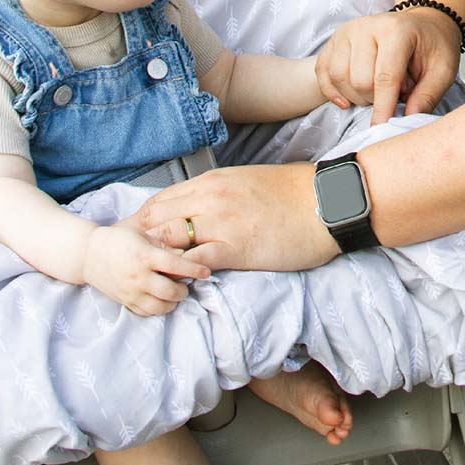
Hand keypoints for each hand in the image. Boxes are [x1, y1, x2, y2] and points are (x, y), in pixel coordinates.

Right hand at [82, 223, 210, 316]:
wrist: (89, 254)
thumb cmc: (119, 239)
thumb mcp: (142, 234)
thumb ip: (164, 245)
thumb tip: (186, 254)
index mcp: (145, 256)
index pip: (176, 266)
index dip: (194, 270)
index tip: (206, 272)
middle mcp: (139, 276)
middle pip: (171, 292)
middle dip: (184, 290)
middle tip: (185, 284)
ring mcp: (131, 292)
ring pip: (161, 307)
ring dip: (172, 301)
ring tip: (173, 292)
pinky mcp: (125, 302)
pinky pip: (147, 312)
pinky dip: (158, 308)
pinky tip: (160, 299)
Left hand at [136, 163, 339, 271]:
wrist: (324, 201)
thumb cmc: (291, 192)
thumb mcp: (245, 181)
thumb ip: (218, 192)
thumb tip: (201, 207)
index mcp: (211, 182)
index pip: (161, 200)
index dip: (146, 222)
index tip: (141, 239)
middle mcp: (209, 198)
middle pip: (156, 220)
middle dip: (143, 241)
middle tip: (140, 261)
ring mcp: (220, 222)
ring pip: (169, 239)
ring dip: (160, 258)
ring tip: (157, 275)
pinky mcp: (235, 248)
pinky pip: (195, 262)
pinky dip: (184, 272)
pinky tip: (183, 282)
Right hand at [316, 8, 460, 124]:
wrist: (420, 23)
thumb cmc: (431, 47)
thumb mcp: (443, 69)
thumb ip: (427, 95)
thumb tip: (405, 119)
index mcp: (396, 31)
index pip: (384, 76)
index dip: (383, 107)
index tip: (382, 128)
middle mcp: (366, 27)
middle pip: (358, 80)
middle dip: (374, 99)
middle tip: (394, 93)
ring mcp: (346, 32)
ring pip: (338, 77)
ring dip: (355, 96)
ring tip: (377, 90)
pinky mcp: (334, 40)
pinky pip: (323, 72)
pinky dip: (332, 91)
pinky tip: (348, 99)